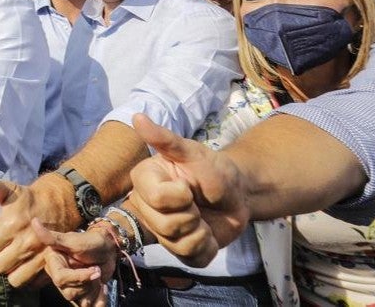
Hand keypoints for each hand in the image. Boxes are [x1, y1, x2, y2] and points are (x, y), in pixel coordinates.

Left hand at [0, 166, 78, 286]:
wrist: (63, 203)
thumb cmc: (30, 198)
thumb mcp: (10, 190)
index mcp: (11, 224)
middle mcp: (25, 243)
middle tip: (5, 248)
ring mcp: (40, 256)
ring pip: (14, 279)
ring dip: (13, 270)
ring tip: (15, 258)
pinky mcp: (50, 265)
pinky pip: (32, 284)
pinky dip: (29, 277)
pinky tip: (27, 264)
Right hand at [32, 219, 114, 306]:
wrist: (109, 251)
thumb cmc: (91, 242)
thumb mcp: (73, 240)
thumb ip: (52, 237)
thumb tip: (34, 221)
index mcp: (54, 263)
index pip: (61, 279)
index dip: (79, 277)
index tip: (94, 270)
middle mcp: (59, 277)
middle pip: (69, 293)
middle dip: (87, 283)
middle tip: (95, 270)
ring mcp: (71, 287)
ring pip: (79, 301)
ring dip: (94, 290)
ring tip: (98, 276)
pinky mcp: (82, 294)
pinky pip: (89, 305)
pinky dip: (100, 300)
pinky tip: (103, 288)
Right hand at [126, 114, 248, 267]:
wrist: (237, 193)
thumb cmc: (212, 168)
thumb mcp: (192, 153)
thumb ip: (164, 139)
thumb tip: (137, 117)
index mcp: (144, 181)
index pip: (155, 198)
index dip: (179, 196)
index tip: (188, 186)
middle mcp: (146, 208)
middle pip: (164, 226)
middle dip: (192, 214)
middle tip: (197, 202)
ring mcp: (161, 232)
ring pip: (178, 244)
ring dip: (201, 230)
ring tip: (203, 216)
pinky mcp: (180, 251)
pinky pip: (192, 257)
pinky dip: (208, 246)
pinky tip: (208, 232)